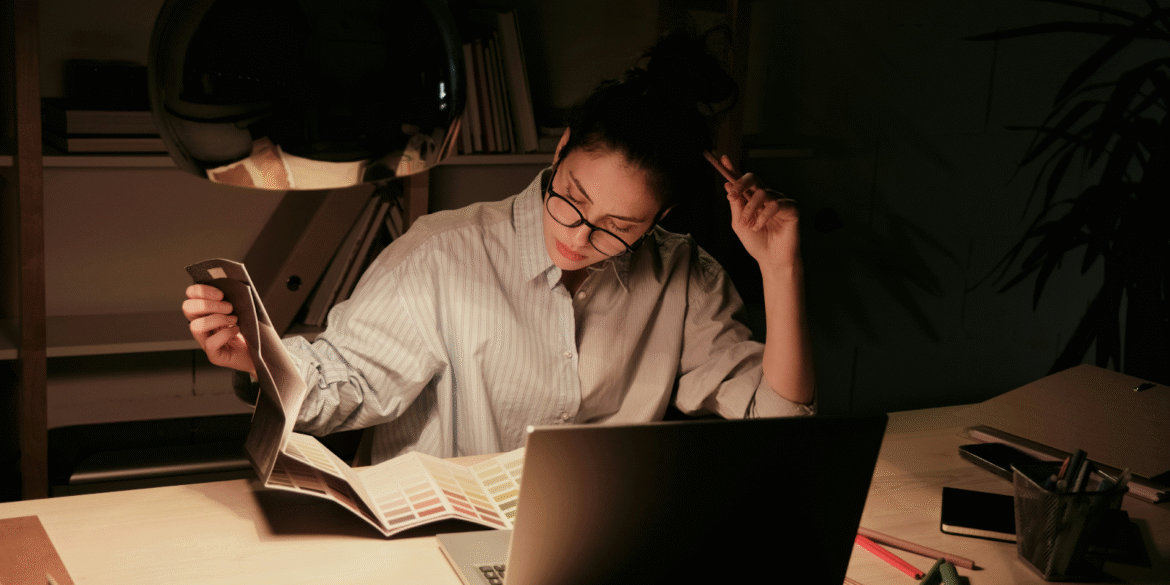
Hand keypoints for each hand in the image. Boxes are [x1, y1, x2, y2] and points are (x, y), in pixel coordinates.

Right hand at [182, 284, 255, 373]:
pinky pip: (210, 343)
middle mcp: (202, 325)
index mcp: (206, 310)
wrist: (262, 351)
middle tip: (229, 307)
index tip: (221, 294)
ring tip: (234, 319)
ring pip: (196, 326)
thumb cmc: (251, 328)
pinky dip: (225, 334)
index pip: (191, 294)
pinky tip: (236, 331)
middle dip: (208, 304)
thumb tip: (233, 287)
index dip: (202, 290)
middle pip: (188, 308)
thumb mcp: (242, 307)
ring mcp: (205, 341)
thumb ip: (234, 296)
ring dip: (217, 319)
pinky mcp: (214, 355)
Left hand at [720, 155, 800, 269]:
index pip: (743, 181)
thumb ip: (736, 205)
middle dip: (740, 184)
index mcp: (753, 199)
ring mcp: (779, 201)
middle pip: (753, 179)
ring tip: (748, 223)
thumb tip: (728, 185)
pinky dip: (763, 216)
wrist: (771, 259)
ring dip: (751, 209)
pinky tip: (759, 226)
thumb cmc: (757, 243)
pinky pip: (775, 205)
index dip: (733, 169)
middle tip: (732, 194)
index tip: (722, 159)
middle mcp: (766, 197)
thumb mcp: (739, 224)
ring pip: (763, 193)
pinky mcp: (791, 208)